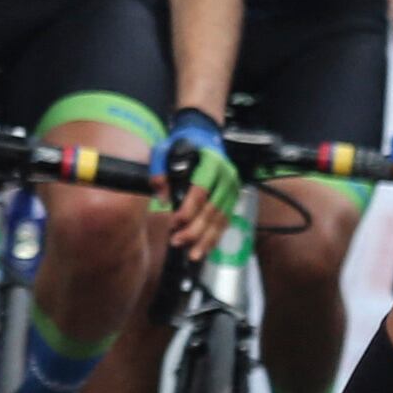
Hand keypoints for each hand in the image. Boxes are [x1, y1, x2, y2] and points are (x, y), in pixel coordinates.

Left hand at [156, 109, 240, 257]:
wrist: (205, 137)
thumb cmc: (182, 145)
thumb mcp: (166, 149)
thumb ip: (159, 169)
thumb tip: (160, 196)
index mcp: (211, 163)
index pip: (200, 191)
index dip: (187, 209)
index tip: (173, 223)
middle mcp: (226, 176)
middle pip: (212, 209)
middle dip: (195, 229)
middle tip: (177, 242)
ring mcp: (232, 189)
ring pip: (221, 219)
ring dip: (206, 239)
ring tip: (192, 255)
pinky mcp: (233, 199)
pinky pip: (225, 222)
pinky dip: (215, 237)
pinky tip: (203, 250)